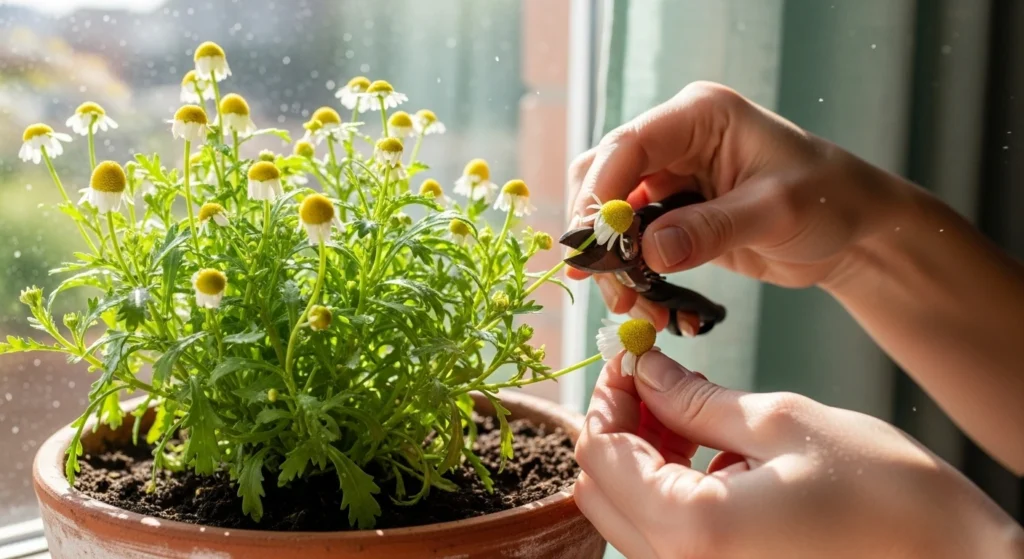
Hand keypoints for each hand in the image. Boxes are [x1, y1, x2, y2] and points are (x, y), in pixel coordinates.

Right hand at [566, 81, 913, 328]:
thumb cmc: (829, 200)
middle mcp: (677, 140)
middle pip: (605, 177)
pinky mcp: (676, 215)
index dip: (600, 193)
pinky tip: (643, 303)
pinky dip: (632, 272)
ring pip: (613, 214)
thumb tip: (649, 251)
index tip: (592, 245)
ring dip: (613, 259)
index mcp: (699, 116)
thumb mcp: (775, 211)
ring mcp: (673, 178)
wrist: (855, 231)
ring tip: (627, 303)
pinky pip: (635, 241)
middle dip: (599, 231)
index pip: (628, 145)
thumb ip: (712, 229)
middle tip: (603, 282)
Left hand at [573, 351, 1022, 557]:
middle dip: (620, 426)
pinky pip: (663, 539)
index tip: (630, 360)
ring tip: (689, 415)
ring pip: (629, 515)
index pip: (603, 454)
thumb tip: (647, 370)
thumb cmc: (888, 499)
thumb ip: (698, 399)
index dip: (609, 397)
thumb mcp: (785, 424)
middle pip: (601, 490)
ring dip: (642, 458)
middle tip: (656, 381)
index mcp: (692, 529)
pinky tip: (710, 457)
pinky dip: (667, 491)